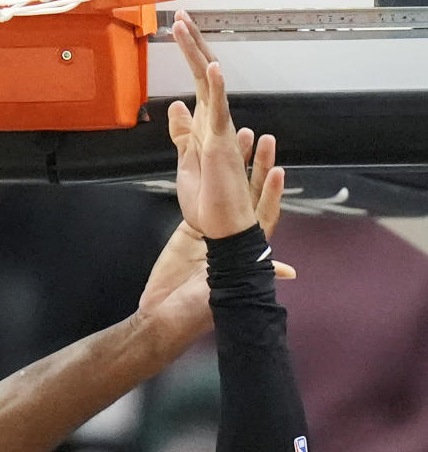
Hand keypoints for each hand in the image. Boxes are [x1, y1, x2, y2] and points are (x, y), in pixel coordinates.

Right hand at [139, 128, 290, 330]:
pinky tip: (204, 155)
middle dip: (255, 166)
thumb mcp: (225, 293)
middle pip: (247, 193)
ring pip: (224, 190)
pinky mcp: (191, 228)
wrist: (163, 315)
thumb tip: (289, 271)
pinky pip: (199, 196)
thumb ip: (255, 278)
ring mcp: (211, 229)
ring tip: (237, 136)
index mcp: (246, 250)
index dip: (272, 192)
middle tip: (261, 138)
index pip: (265, 214)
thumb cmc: (195, 311)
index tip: (278, 170)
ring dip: (232, 165)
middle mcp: (232, 235)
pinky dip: (204, 176)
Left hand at [168, 10, 281, 239]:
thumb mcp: (185, 163)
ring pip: (210, 84)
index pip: (198, 83)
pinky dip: (217, 88)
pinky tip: (212, 67)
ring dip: (198, 54)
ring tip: (185, 28)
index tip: (176, 29)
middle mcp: (217, 123)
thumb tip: (174, 106)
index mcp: (207, 127)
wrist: (224, 230)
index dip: (189, 56)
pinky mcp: (222, 144)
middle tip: (179, 16)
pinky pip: (220, 112)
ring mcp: (221, 131)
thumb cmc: (210, 202)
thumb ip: (182, 135)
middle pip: (204, 74)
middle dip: (192, 44)